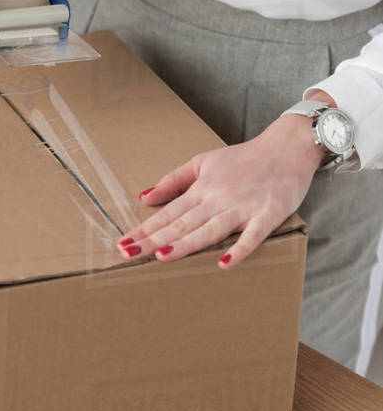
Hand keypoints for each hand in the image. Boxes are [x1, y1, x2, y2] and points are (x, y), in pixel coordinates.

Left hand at [118, 112, 328, 268]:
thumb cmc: (244, 158)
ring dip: (186, 243)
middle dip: (154, 239)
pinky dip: (239, 249)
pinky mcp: (267, 215)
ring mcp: (242, 207)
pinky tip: (224, 263)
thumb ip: (174, 180)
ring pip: (210, 229)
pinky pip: (252, 236)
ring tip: (162, 256)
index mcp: (202, 188)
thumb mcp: (204, 162)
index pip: (168, 213)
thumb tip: (144, 197)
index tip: (123, 243)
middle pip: (182, 223)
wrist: (288, 147)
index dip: (145, 228)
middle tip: (129, 254)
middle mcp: (218, 199)